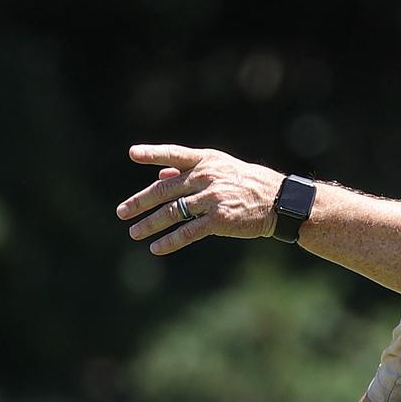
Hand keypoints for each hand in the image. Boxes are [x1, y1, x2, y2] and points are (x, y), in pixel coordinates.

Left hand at [116, 144, 285, 253]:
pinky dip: (170, 241)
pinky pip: (188, 232)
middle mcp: (207, 178)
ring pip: (172, 213)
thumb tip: (159, 175)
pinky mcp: (219, 220)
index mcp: (206, 162)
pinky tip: (156, 248)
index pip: (175, 154)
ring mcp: (212, 199)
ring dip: (150, 224)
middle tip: (122, 212)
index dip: (153, 153)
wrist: (278, 201)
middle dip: (140, 202)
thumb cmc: (248, 184)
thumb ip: (189, 171)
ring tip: (135, 232)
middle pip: (165, 190)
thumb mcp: (221, 169)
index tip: (132, 154)